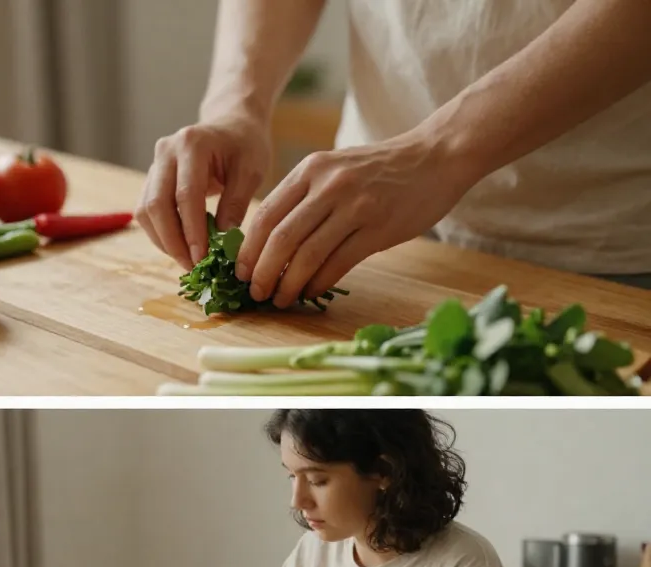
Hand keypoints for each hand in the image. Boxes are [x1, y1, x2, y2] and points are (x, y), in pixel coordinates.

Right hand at [135, 115, 270, 269]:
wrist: (231, 124)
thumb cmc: (245, 145)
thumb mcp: (251, 171)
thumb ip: (236, 203)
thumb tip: (222, 243)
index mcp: (192, 144)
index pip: (186, 195)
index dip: (192, 231)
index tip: (202, 259)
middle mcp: (166, 151)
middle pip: (156, 205)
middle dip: (173, 242)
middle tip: (193, 267)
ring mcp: (155, 164)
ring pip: (146, 211)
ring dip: (164, 241)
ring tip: (188, 261)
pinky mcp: (152, 178)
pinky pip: (146, 212)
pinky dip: (161, 234)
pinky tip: (181, 247)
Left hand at [235, 132, 476, 307]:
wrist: (435, 157)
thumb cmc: (381, 170)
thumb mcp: (335, 169)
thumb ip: (305, 197)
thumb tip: (271, 242)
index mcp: (311, 169)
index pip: (267, 214)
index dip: (248, 249)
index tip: (241, 272)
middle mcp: (329, 185)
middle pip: (280, 238)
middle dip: (263, 272)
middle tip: (256, 293)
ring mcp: (354, 207)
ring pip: (307, 255)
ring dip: (288, 284)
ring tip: (281, 299)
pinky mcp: (377, 229)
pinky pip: (337, 264)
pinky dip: (318, 283)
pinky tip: (310, 292)